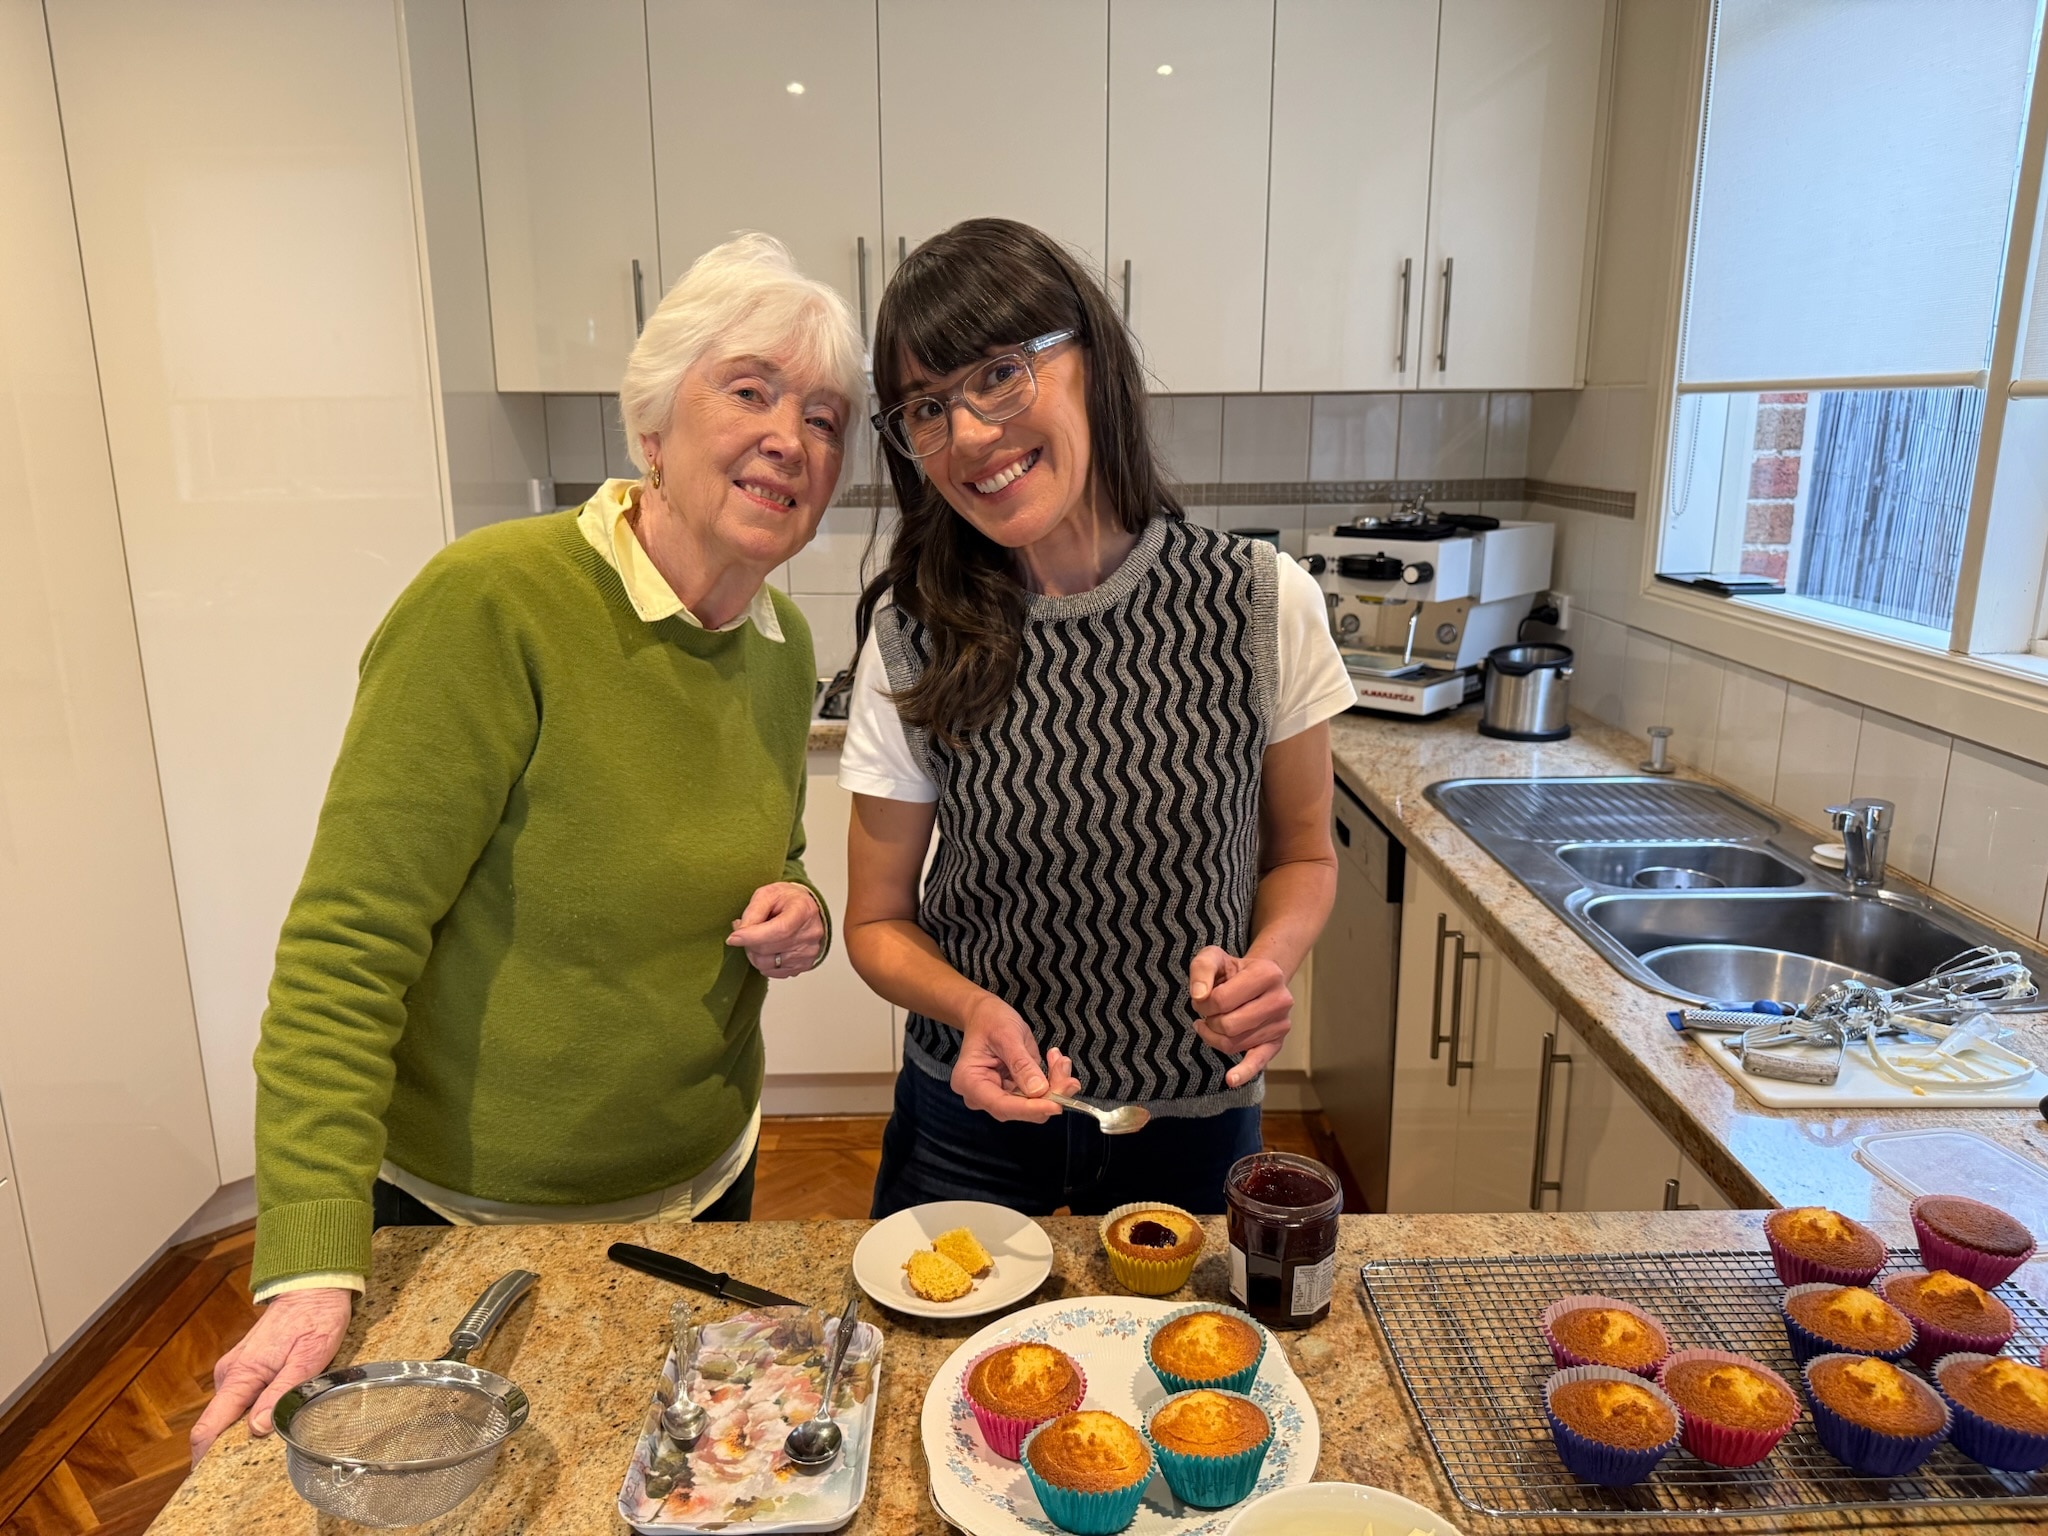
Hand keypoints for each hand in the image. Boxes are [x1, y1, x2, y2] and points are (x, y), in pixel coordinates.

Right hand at [189, 1285, 353, 1463]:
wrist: (314, 1286)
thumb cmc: (315, 1317)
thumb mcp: (308, 1357)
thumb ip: (281, 1393)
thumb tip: (256, 1429)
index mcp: (241, 1374)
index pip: (209, 1426)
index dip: (205, 1456)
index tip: (210, 1479)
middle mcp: (230, 1374)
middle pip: (218, 1424)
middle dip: (227, 1448)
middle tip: (252, 1467)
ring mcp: (236, 1370)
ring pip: (230, 1413)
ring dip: (242, 1431)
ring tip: (268, 1446)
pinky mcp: (246, 1368)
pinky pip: (240, 1400)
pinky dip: (250, 1414)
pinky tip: (271, 1420)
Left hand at [729, 882, 823, 977]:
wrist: (806, 908)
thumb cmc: (787, 899)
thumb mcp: (767, 894)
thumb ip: (753, 911)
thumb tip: (740, 932)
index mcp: (803, 911)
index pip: (778, 930)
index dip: (752, 937)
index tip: (733, 938)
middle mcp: (810, 934)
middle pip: (768, 949)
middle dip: (748, 942)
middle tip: (744, 930)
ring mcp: (808, 952)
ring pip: (767, 964)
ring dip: (754, 953)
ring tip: (757, 939)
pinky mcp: (804, 965)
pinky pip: (772, 972)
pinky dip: (764, 962)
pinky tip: (767, 948)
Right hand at [953, 995, 1079, 1121]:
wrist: (986, 1014)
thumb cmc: (989, 1020)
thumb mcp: (1007, 1035)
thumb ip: (1022, 1064)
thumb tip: (1039, 1090)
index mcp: (970, 1082)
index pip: (1001, 1105)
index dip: (1030, 1109)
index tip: (1056, 1105)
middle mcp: (981, 1095)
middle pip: (1020, 1109)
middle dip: (1049, 1096)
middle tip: (1070, 1079)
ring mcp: (998, 1095)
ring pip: (1033, 1104)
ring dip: (1054, 1086)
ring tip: (1060, 1061)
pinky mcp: (1013, 1092)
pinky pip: (1037, 1095)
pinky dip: (1052, 1081)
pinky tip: (1056, 1062)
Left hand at [1189, 947, 1292, 1087]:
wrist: (1258, 980)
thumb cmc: (1233, 970)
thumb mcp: (1214, 957)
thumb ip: (1202, 969)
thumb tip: (1199, 996)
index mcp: (1268, 973)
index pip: (1221, 1000)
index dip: (1202, 1002)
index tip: (1201, 998)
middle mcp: (1281, 999)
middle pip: (1228, 1025)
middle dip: (1209, 1021)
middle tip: (1207, 1013)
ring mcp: (1281, 1024)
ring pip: (1233, 1043)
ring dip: (1214, 1036)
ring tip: (1214, 1023)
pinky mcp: (1276, 1043)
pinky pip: (1258, 1061)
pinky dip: (1244, 1072)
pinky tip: (1231, 1079)